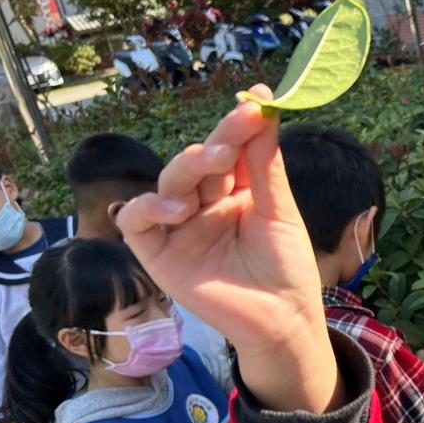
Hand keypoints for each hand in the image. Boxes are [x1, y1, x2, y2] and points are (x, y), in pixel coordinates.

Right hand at [116, 86, 341, 413]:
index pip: (230, 150)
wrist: (283, 320)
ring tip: (215, 160)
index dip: (238, 126)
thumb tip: (264, 104)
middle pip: (199, 162)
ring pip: (169, 183)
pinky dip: (147, 207)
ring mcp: (180, 228)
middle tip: (239, 127)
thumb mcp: (280, 211)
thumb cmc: (287, 267)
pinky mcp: (159, 254)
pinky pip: (136, 222)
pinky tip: (176, 208)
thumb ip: (266, 163)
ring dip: (189, 166)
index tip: (256, 102)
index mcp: (236, 192)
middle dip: (219, 141)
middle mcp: (204, 205)